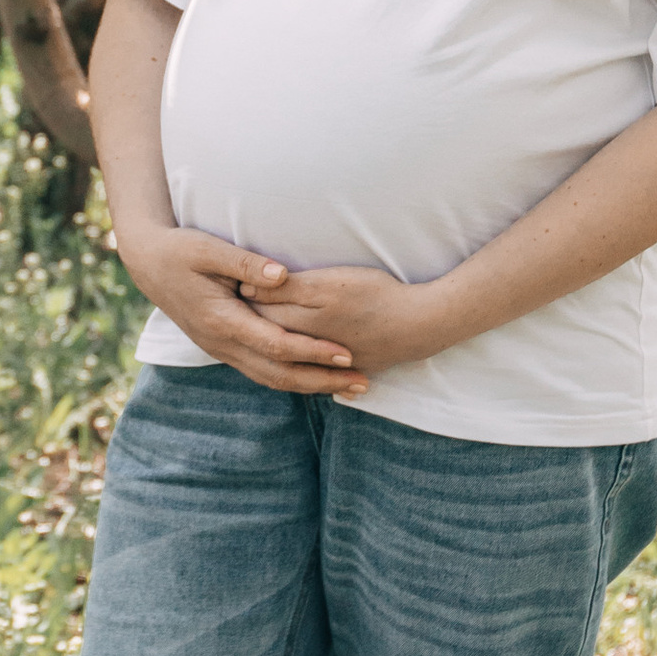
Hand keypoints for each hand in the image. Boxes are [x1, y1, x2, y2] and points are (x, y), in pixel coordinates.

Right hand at [121, 227, 374, 396]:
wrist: (147, 265)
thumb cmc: (179, 251)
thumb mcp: (209, 249)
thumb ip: (246, 264)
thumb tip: (282, 276)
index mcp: (222, 320)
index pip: (277, 345)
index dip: (313, 351)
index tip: (346, 352)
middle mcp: (222, 343)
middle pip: (279, 374)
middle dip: (323, 380)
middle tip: (362, 382)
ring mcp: (222, 350)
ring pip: (271, 379)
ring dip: (311, 385)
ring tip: (349, 387)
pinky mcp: (224, 348)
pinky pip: (262, 373)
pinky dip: (292, 379)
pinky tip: (317, 379)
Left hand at [253, 263, 445, 379]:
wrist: (421, 324)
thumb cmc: (375, 295)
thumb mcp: (329, 284)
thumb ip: (288, 289)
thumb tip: (249, 290)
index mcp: (304, 325)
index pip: (260, 317)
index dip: (247, 303)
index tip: (235, 290)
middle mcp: (313, 349)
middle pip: (274, 338)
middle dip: (256, 325)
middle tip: (242, 308)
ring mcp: (332, 363)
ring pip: (294, 358)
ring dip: (278, 347)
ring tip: (266, 329)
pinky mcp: (350, 369)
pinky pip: (318, 371)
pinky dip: (303, 367)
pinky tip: (295, 361)